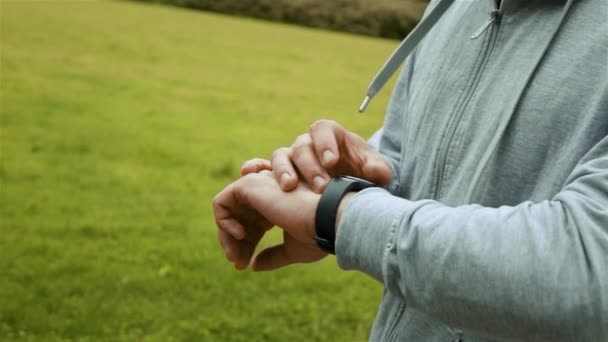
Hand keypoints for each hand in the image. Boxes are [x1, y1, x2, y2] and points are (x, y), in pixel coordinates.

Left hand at [213, 170, 326, 270]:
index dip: (246, 245)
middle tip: (237, 263)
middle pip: (238, 217)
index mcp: (279, 204)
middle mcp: (267, 191)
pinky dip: (222, 222)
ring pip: (227, 210)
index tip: (245, 265)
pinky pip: (220, 202)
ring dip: (226, 236)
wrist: (327, 218)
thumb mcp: (293, 250)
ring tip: (235, 256)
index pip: (253, 223)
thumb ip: (272, 256)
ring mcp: (258, 185)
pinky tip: (240, 236)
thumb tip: (254, 265)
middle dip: (233, 243)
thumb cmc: (318, 233)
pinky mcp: (248, 184)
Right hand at [240, 120, 391, 192]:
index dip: (325, 143)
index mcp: (330, 136)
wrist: (351, 186)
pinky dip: (254, 167)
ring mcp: (292, 158)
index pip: (323, 130)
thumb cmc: (363, 174)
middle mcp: (308, 144)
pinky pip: (262, 167)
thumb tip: (376, 172)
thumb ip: (377, 170)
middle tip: (321, 186)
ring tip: (289, 188)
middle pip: (302, 147)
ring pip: (281, 156)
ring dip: (283, 171)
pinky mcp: (281, 173)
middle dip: (310, 166)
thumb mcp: (375, 172)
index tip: (332, 162)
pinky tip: (248, 174)